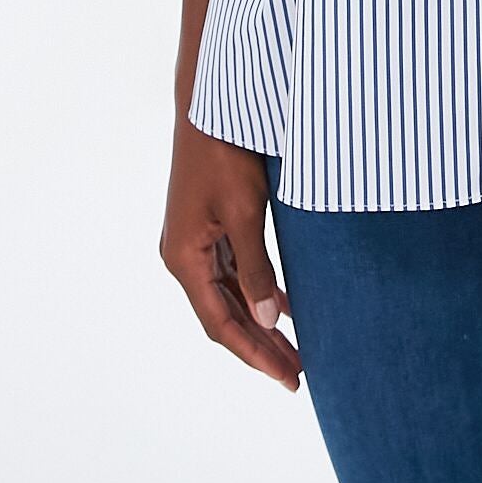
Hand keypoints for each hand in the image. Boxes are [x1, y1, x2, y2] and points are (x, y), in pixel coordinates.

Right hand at [161, 118, 302, 391]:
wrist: (211, 105)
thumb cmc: (226, 154)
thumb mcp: (245, 213)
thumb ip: (255, 268)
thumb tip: (268, 320)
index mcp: (184, 259)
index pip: (220, 324)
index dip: (255, 354)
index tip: (288, 377)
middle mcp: (184, 256)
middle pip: (224, 315)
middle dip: (261, 346)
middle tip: (298, 374)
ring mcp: (196, 241)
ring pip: (230, 296)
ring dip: (260, 323)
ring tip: (295, 350)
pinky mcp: (210, 226)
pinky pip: (234, 272)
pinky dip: (258, 292)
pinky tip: (283, 307)